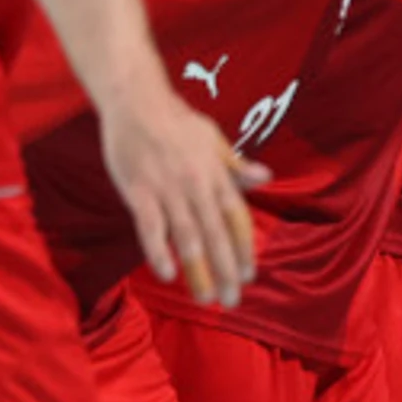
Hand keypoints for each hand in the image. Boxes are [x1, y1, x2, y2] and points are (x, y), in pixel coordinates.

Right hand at [100, 81, 265, 306]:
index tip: (249, 275)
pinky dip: (159, 251)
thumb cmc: (176, 121)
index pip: (236, 219)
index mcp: (216, 174)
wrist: (136, 100)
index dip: (243, 249)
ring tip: (205, 298)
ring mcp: (167, 189)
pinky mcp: (139, 191)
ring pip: (187, 237)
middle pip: (216, 235)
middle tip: (232, 301)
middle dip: (227, 270)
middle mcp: (197, 185)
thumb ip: (236, 165)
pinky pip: (151, 227)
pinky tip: (168, 274)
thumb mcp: (213, 139)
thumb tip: (266, 178)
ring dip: (198, 271)